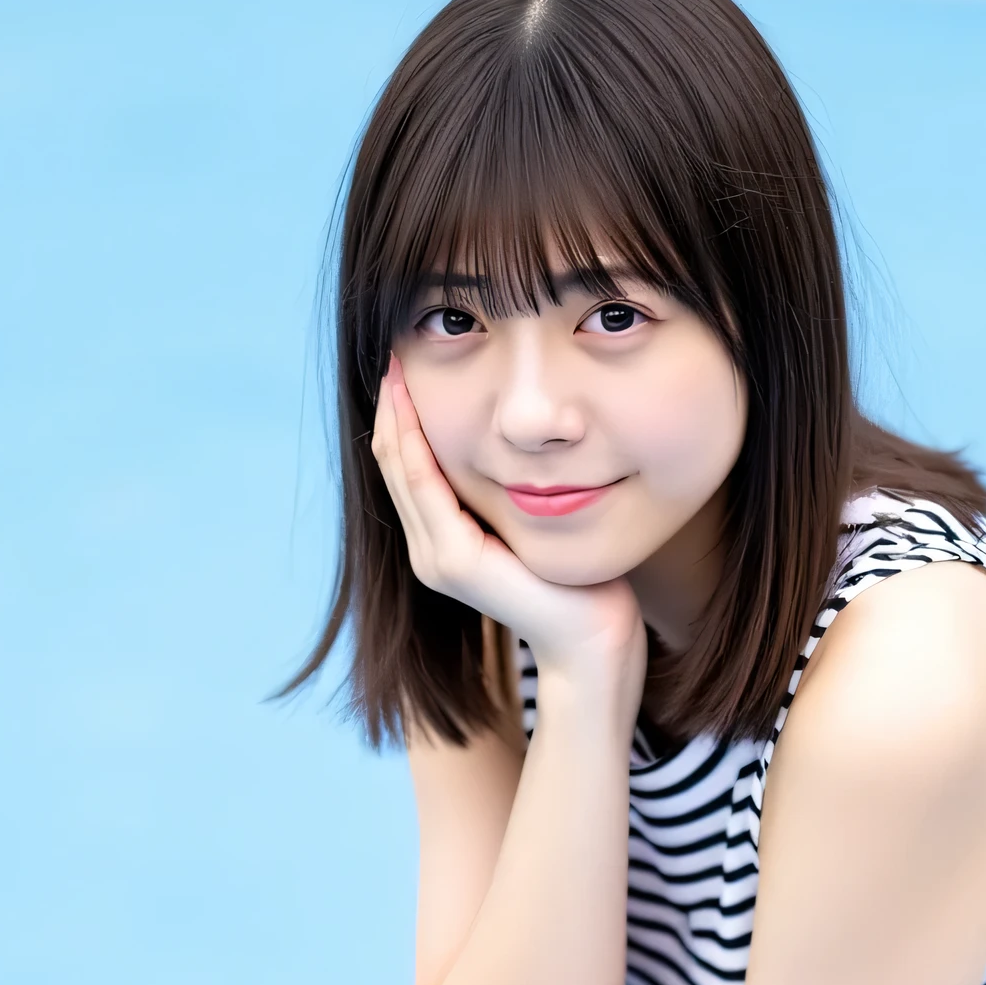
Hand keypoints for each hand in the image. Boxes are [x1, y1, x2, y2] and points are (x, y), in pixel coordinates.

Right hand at [371, 355, 646, 708]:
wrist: (594, 638)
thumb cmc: (579, 580)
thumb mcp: (533, 519)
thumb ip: (509, 487)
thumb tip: (512, 435)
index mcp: (442, 541)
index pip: (405, 465)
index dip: (401, 413)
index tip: (405, 359)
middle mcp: (428, 551)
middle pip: (391, 460)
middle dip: (392, 403)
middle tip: (395, 345)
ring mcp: (436, 558)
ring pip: (399, 467)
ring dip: (397, 412)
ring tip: (399, 360)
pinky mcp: (455, 560)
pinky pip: (424, 484)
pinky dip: (416, 439)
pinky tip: (416, 398)